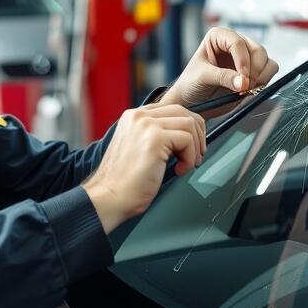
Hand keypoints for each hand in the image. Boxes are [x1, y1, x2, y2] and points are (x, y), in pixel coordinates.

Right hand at [83, 103, 206, 232]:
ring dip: (194, 149)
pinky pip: (188, 140)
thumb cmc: (125, 182)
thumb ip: (156, 135)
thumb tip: (186, 135)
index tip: (190, 148)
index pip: (172, 109)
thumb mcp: (140, 148)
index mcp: (134, 116)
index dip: (188, 128)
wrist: (110, 197)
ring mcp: (146, 125)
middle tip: (195, 157)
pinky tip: (178, 170)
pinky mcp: (154, 138)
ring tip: (184, 165)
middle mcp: (139, 116)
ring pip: (189, 124)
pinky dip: (190, 158)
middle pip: (184, 112)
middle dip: (197, 135)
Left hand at [159, 27, 278, 115]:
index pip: (237, 42)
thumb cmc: (191, 84)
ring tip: (247, 88)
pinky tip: (251, 89)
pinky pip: (269, 70)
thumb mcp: (202, 78)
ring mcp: (245, 58)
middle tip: (245, 85)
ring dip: (261, 75)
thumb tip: (243, 82)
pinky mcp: (253, 71)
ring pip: (266, 60)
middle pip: (257, 50)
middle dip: (254, 69)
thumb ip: (223, 77)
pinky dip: (265, 80)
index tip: (242, 77)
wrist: (192, 101)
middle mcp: (234, 44)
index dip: (242, 59)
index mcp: (218, 37)